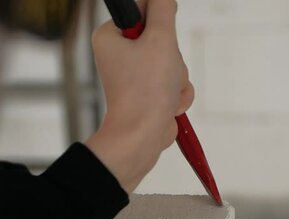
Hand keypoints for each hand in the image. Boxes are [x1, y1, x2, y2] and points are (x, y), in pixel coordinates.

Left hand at [85, 0, 193, 193]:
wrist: (142, 136)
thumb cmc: (145, 90)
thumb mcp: (160, 40)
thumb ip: (163, 10)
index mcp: (110, 36)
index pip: (142, 8)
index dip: (160, 20)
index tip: (163, 36)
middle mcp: (119, 54)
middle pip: (161, 36)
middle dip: (172, 57)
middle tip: (164, 71)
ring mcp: (135, 74)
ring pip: (172, 61)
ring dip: (178, 77)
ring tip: (166, 92)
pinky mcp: (149, 91)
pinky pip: (173, 81)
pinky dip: (177, 93)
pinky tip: (170, 105)